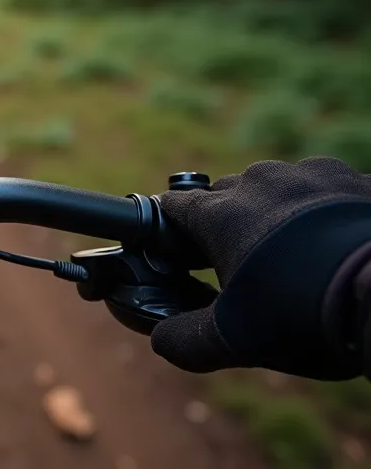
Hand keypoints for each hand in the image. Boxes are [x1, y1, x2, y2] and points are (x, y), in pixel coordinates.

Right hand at [152, 158, 370, 378]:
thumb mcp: (237, 340)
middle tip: (244, 264)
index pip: (174, 206)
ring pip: (280, 187)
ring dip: (279, 212)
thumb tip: (161, 339)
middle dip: (228, 222)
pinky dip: (326, 210)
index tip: (177, 250)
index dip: (171, 229)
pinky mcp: (358, 179)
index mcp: (221, 213)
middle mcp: (261, 181)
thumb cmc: (306, 315)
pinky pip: (329, 190)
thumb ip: (186, 340)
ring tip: (299, 255)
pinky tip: (337, 244)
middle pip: (227, 194)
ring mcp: (313, 174)